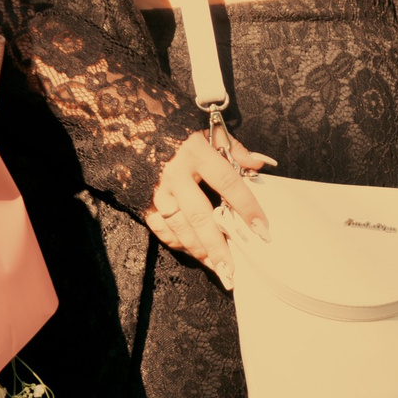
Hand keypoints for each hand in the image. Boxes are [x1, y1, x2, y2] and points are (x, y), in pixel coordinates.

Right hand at [145, 129, 273, 288]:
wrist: (136, 127)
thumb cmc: (180, 131)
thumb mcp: (209, 131)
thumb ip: (235, 149)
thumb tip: (260, 166)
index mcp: (195, 151)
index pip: (227, 182)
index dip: (246, 206)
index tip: (262, 229)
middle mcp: (175, 173)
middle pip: (200, 216)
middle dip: (218, 246)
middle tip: (233, 270)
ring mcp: (157, 189)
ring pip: (180, 227)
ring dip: (201, 251)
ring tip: (219, 269)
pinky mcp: (144, 201)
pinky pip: (162, 229)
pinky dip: (179, 244)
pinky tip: (196, 254)